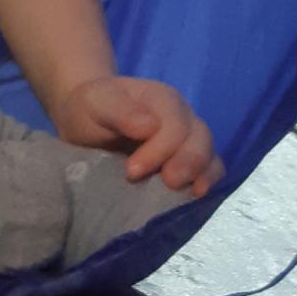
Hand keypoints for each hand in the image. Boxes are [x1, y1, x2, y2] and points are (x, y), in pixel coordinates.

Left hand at [54, 76, 223, 197]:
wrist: (85, 122)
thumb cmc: (91, 110)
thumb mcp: (96, 103)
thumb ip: (120, 111)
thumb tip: (151, 127)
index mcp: (161, 99)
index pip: (174, 124)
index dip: (160, 149)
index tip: (132, 171)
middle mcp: (182, 118)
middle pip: (199, 138)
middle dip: (188, 162)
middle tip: (170, 183)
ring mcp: (189, 140)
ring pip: (210, 154)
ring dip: (202, 174)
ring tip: (192, 193)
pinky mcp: (189, 162)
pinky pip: (210, 170)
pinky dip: (208, 182)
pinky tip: (197, 196)